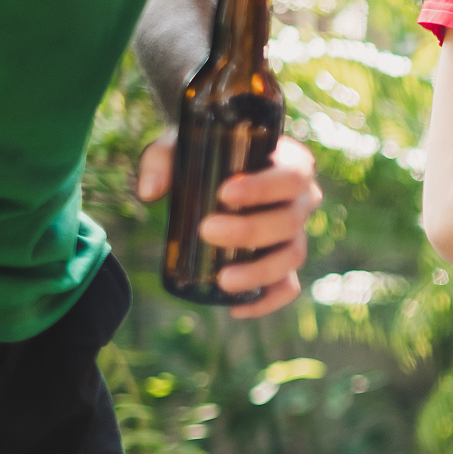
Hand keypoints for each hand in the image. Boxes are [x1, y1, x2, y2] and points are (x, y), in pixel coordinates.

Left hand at [137, 133, 323, 317]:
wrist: (214, 173)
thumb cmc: (203, 154)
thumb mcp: (182, 145)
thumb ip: (162, 160)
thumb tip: (150, 193)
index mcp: (291, 164)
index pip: (291, 177)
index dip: (264, 188)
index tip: (224, 194)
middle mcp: (303, 200)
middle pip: (291, 221)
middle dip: (251, 230)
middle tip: (207, 231)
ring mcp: (296, 234)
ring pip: (292, 256)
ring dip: (260, 271)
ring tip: (223, 280)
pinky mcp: (284, 263)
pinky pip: (287, 288)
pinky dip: (267, 301)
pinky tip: (236, 308)